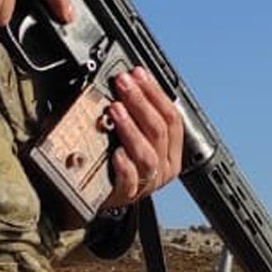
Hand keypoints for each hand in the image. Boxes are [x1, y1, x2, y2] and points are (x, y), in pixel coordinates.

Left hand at [104, 68, 184, 209]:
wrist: (99, 197)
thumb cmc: (118, 164)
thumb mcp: (134, 138)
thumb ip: (137, 115)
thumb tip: (129, 81)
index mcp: (171, 150)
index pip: (171, 117)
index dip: (155, 93)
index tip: (138, 74)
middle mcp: (163, 167)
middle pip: (159, 131)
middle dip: (141, 102)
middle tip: (123, 82)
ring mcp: (147, 182)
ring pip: (147, 154)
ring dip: (131, 128)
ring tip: (116, 108)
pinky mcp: (126, 195)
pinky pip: (130, 180)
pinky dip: (124, 165)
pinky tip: (116, 152)